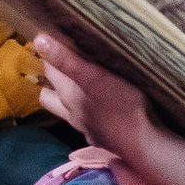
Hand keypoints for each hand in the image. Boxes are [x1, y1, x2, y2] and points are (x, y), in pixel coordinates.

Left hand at [32, 34, 150, 156]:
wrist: (145, 144)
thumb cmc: (123, 106)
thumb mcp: (95, 77)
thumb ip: (67, 61)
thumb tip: (38, 41)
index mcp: (68, 96)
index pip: (49, 71)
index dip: (48, 55)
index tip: (53, 40)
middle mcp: (72, 114)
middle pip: (48, 97)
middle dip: (51, 82)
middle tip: (62, 64)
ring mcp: (86, 129)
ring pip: (66, 113)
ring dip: (67, 100)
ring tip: (80, 85)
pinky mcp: (101, 139)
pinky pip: (88, 126)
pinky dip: (89, 116)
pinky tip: (101, 111)